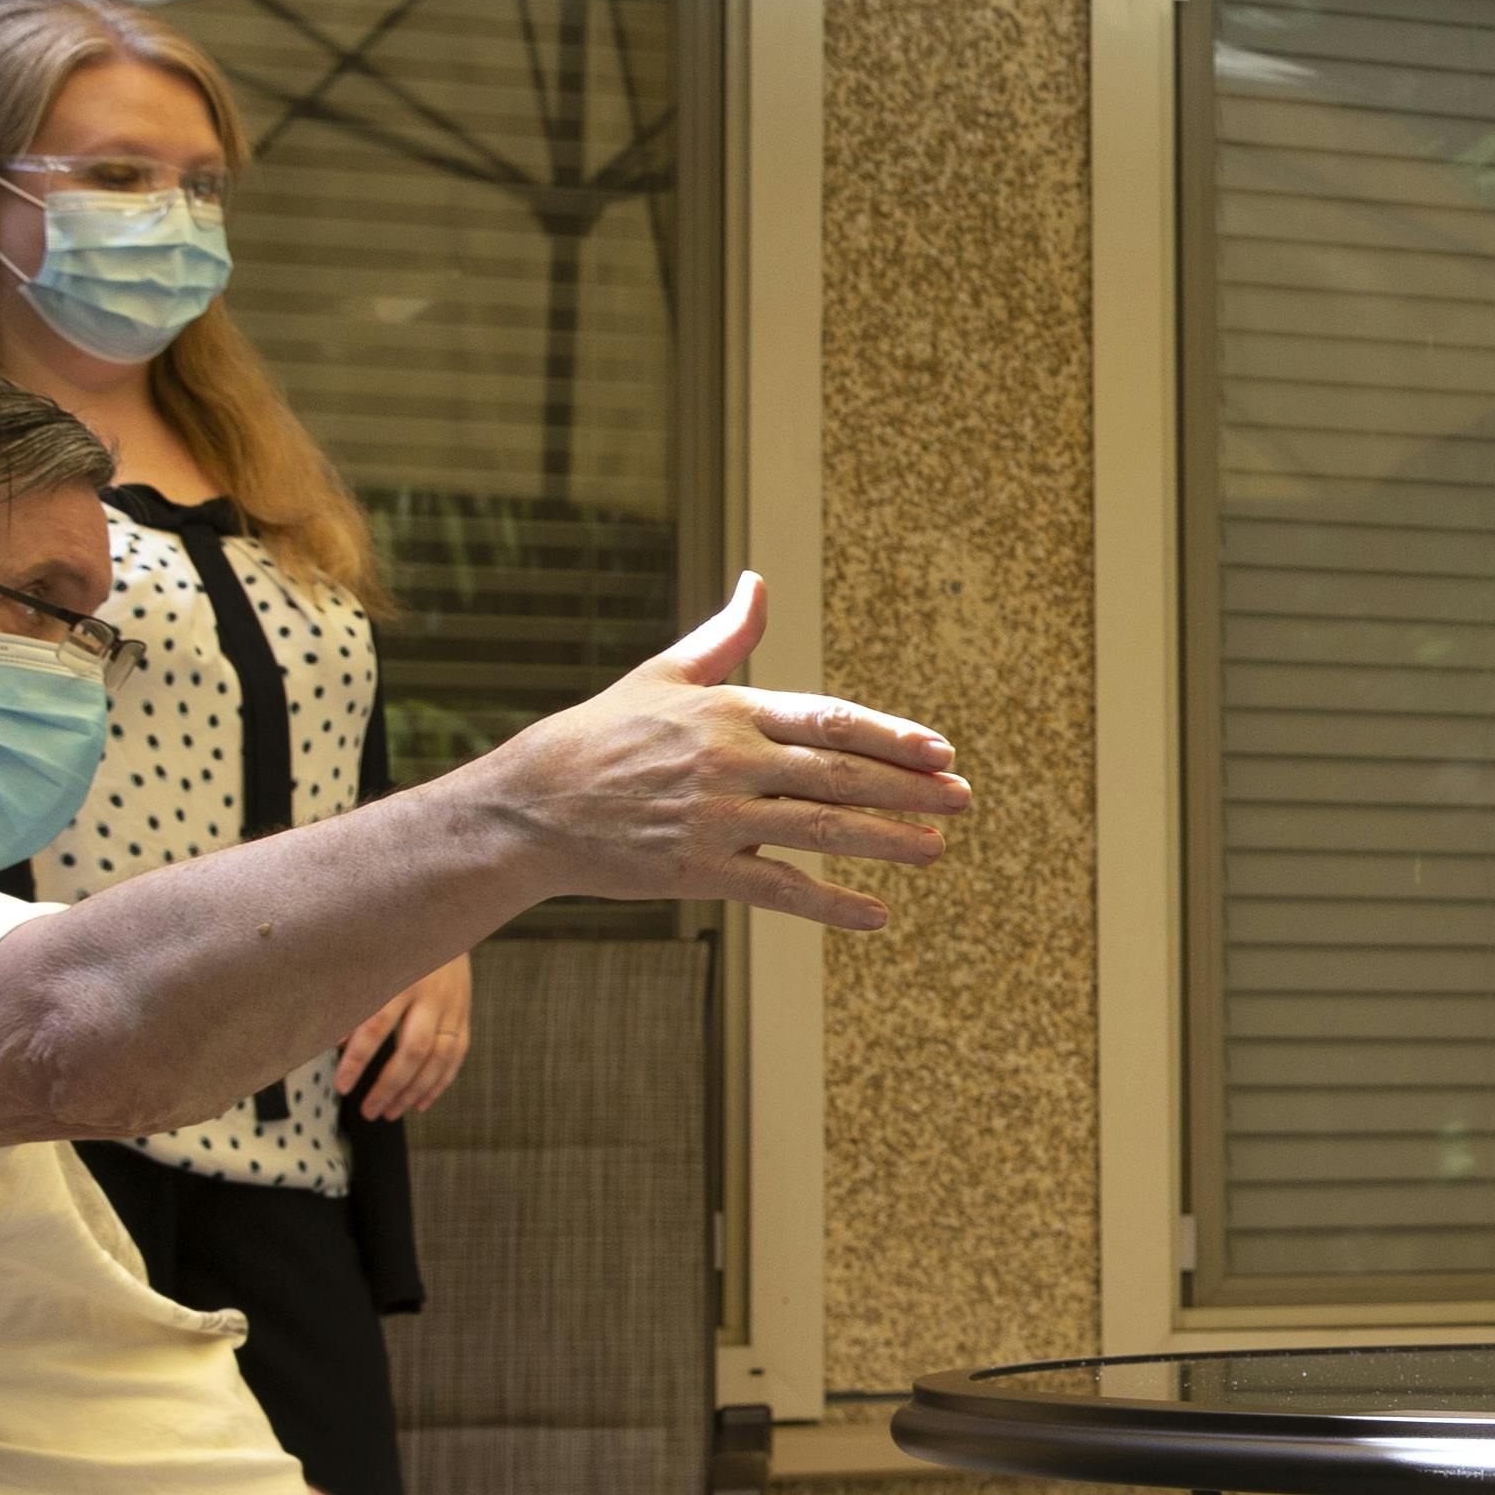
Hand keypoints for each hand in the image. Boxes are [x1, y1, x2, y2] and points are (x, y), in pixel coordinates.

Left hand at [335, 952, 472, 1122]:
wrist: (446, 919)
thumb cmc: (396, 942)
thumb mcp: (369, 962)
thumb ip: (352, 999)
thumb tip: (332, 1041)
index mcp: (400, 979)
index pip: (376, 1027)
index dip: (358, 1060)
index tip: (342, 1086)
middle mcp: (430, 995)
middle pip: (413, 1050)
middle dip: (390, 1086)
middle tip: (369, 1111)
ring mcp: (452, 1006)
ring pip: (438, 1058)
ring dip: (415, 1090)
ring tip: (391, 1112)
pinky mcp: (465, 1013)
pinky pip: (457, 1054)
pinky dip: (440, 1082)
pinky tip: (422, 1101)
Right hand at [473, 574, 974, 928]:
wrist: (530, 806)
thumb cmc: (603, 735)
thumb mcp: (665, 674)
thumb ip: (727, 636)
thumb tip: (759, 579)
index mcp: (730, 709)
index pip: (828, 718)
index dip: (890, 735)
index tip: (941, 751)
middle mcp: (729, 759)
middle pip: (838, 774)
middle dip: (909, 789)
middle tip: (964, 799)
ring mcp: (714, 816)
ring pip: (819, 829)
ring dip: (885, 842)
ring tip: (936, 851)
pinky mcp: (697, 869)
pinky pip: (777, 888)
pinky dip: (830, 903)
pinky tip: (876, 914)